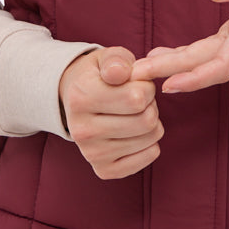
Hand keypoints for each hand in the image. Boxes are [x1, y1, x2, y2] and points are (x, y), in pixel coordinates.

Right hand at [59, 46, 163, 179]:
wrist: (77, 100)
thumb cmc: (100, 76)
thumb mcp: (107, 58)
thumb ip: (116, 60)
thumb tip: (120, 72)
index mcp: (81, 98)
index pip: (137, 98)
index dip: (146, 87)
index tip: (135, 83)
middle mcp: (82, 130)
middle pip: (146, 121)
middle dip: (150, 105)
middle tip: (137, 99)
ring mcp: (91, 153)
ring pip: (150, 139)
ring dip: (151, 123)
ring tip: (134, 114)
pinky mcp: (103, 169)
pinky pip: (148, 158)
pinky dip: (150, 144)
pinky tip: (136, 133)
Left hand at [130, 0, 228, 93]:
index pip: (224, 62)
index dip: (194, 76)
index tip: (166, 85)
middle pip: (207, 64)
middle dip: (169, 72)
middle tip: (132, 79)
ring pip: (208, 60)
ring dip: (175, 67)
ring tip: (139, 71)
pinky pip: (213, 51)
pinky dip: (187, 57)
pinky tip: (164, 56)